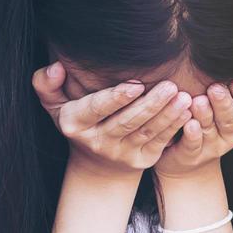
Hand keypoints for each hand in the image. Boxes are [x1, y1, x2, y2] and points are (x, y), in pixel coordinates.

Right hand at [32, 61, 191, 174]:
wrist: (97, 166)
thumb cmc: (78, 122)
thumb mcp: (54, 106)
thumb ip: (46, 84)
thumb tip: (56, 67)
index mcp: (75, 124)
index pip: (97, 109)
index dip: (116, 98)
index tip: (136, 84)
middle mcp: (98, 141)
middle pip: (127, 121)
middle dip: (150, 104)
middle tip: (170, 86)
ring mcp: (121, 153)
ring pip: (147, 131)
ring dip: (167, 114)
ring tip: (184, 96)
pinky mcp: (142, 160)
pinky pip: (160, 141)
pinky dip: (174, 126)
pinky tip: (186, 111)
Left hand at [154, 62, 232, 179]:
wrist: (190, 152)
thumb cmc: (215, 115)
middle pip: (232, 120)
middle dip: (225, 104)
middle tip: (215, 88)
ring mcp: (214, 146)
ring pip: (211, 131)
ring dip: (206, 116)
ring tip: (198, 101)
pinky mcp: (193, 155)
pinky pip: (193, 146)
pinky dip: (192, 136)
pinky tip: (189, 124)